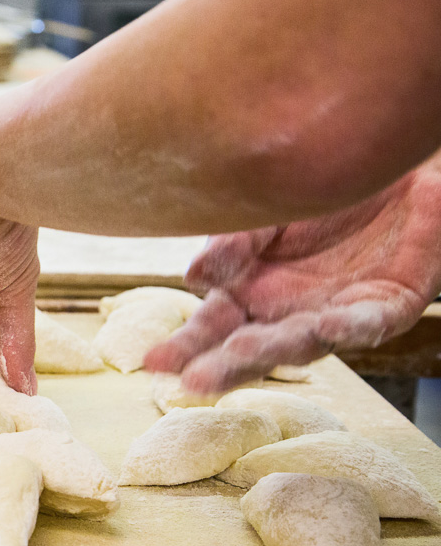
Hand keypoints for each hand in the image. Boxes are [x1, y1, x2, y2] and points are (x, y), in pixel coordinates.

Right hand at [146, 158, 440, 391]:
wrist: (389, 162)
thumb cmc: (322, 194)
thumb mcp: (264, 214)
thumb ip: (234, 245)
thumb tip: (192, 278)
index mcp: (250, 295)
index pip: (212, 330)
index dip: (186, 348)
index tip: (155, 363)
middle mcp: (289, 313)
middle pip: (252, 347)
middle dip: (223, 366)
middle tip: (194, 382)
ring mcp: (338, 312)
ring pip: (304, 342)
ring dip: (274, 350)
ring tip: (242, 350)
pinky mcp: (391, 304)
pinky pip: (370, 323)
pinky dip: (350, 327)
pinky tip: (326, 325)